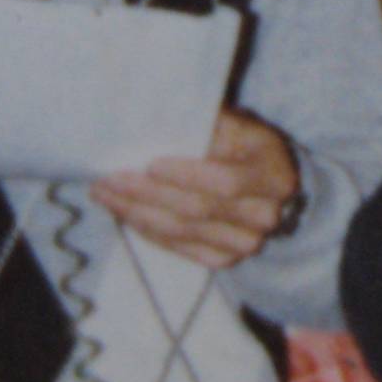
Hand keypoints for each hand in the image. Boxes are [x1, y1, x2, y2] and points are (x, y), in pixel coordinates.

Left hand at [91, 107, 298, 268]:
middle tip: (109, 179)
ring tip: (105, 194)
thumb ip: (207, 125)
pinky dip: (149, 231)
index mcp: (275, 176)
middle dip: (147, 194)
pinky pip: (181, 250)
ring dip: (137, 214)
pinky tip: (126, 214)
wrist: (266, 183)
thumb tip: (157, 121)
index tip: (149, 163)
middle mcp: (267, 216)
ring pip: (183, 233)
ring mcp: (247, 243)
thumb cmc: (245, 145)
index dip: (186, 175)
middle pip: (198, 210)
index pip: (226, 181)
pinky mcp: (226, 259)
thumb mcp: (238, 124)